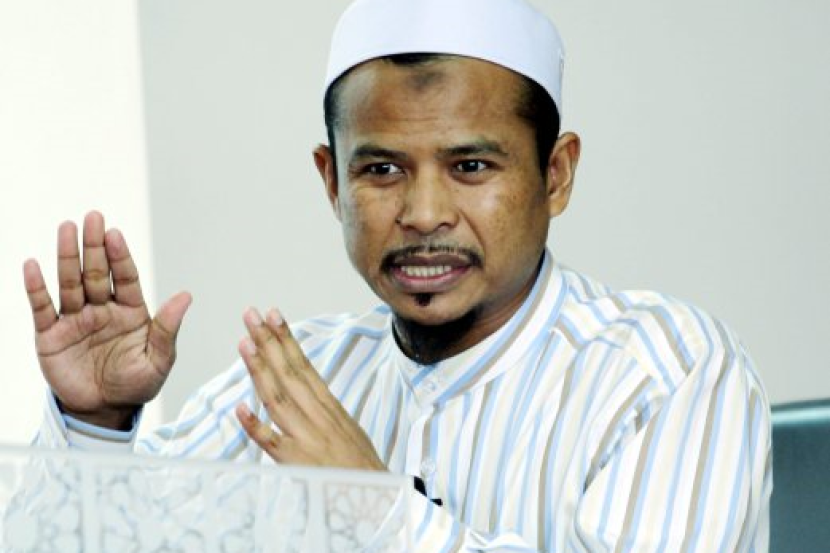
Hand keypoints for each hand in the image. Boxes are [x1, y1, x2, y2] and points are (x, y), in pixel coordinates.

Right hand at [22, 211, 191, 428]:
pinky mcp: (51, 335)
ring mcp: (76, 319)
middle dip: (94, 245)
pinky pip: (42, 307)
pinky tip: (32, 265)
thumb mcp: (158, 360)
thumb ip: (168, 329)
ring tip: (67, 228)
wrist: (105, 412)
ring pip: (70, 282)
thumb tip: (185, 296)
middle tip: (93, 217)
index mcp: (131, 311)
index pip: (126, 277)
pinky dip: (36, 287)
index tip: (115, 234)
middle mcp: (103, 309)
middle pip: (97, 272)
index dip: (121, 256)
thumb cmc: (136, 384)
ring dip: (68, 256)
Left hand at [235, 307, 385, 470]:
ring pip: (279, 398)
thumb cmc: (364, 466)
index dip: (287, 340)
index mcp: (330, 407)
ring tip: (244, 343)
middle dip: (269, 342)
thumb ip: (326, 410)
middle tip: (252, 315)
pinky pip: (273, 443)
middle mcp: (318, 417)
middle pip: (289, 373)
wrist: (381, 498)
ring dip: (260, 370)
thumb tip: (310, 390)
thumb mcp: (348, 429)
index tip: (273, 316)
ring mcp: (307, 438)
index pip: (304, 366)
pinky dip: (256, 426)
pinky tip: (239, 409)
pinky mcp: (298, 464)